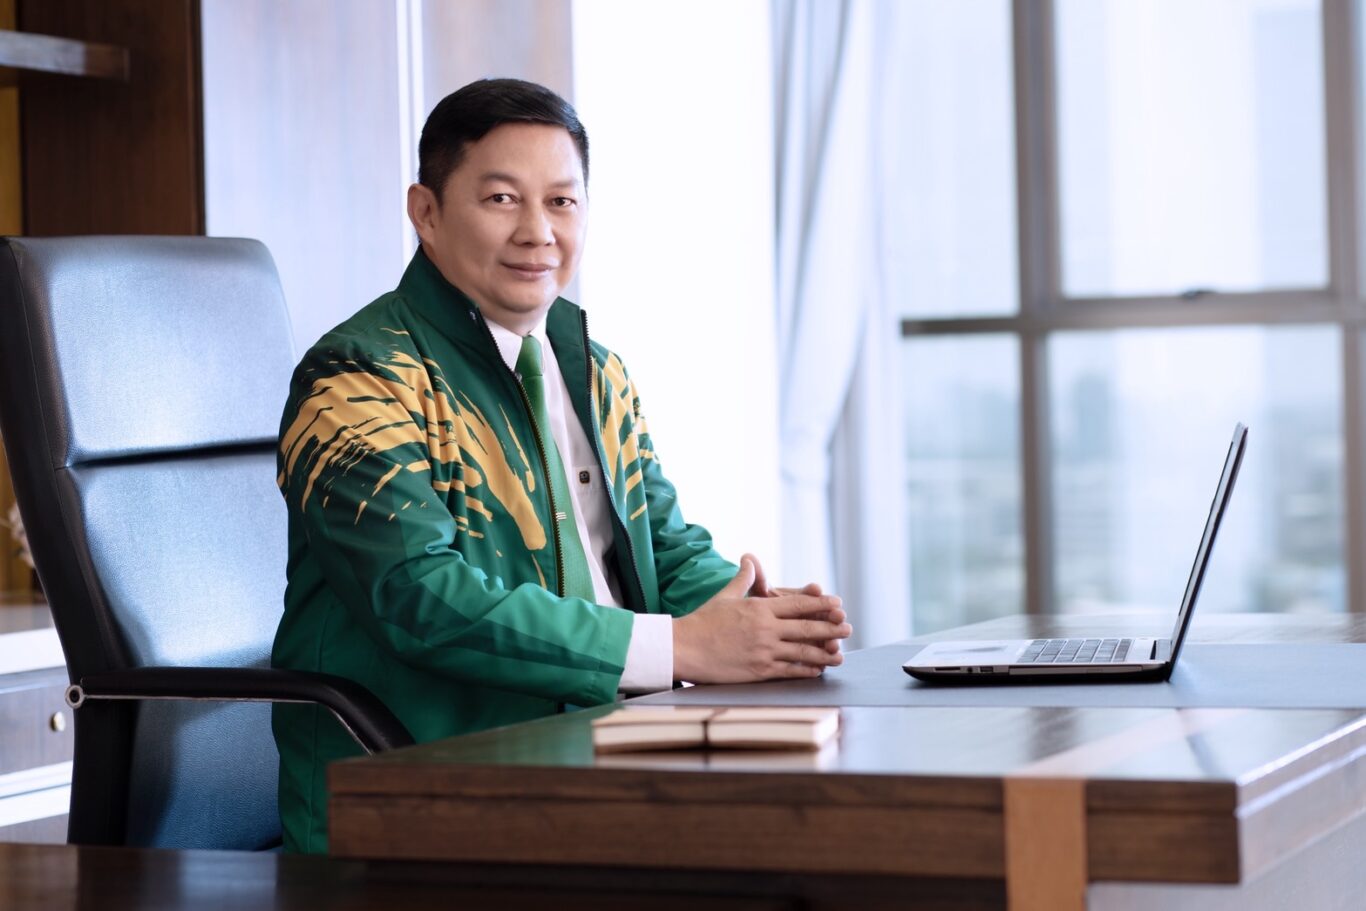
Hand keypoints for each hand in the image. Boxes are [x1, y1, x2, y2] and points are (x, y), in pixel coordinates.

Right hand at [672, 556, 851, 683]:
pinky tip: (818, 670)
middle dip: (831, 628)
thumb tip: (749, 559)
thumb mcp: (725, 596)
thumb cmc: (702, 621)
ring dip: (824, 652)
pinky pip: (789, 671)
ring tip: (840, 654)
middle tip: (848, 628)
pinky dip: (807, 670)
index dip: (821, 604)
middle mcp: (766, 629)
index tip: (837, 604)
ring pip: (802, 651)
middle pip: (807, 627)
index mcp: (760, 608)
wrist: (684, 647)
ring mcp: (764, 651)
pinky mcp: (759, 671)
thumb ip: (744, 579)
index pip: (798, 604)